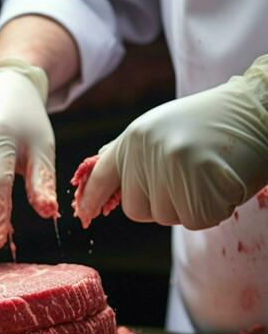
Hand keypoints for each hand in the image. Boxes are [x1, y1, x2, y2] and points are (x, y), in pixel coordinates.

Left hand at [74, 56, 267, 229]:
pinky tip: (221, 183)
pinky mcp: (199, 190)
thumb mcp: (163, 129)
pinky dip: (211, 210)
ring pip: (166, 217)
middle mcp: (147, 152)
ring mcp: (173, 171)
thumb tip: (96, 175)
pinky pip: (194, 221)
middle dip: (160, 202)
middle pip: (135, 208)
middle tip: (189, 174)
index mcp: (136, 136)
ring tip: (207, 173)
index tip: (83, 214)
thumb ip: (132, 153)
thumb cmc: (213, 123)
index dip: (91, 198)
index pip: (102, 175)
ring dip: (188, 205)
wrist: (259, 112)